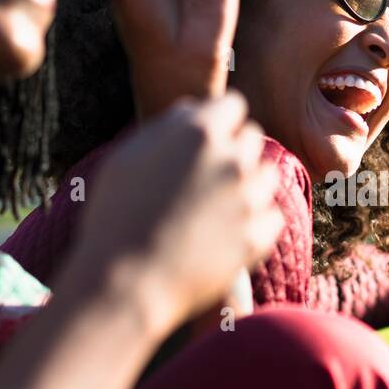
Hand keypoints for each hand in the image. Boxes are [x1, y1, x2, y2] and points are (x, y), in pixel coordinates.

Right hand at [70, 93, 281, 336]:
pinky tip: (230, 232)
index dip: (220, 121)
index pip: (233, 105)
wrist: (126, 282)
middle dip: (235, 150)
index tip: (209, 139)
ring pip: (268, 175)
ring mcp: (249, 198)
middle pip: (253, 137)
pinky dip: (257, 222)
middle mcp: (231, 159)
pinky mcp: (259, 235)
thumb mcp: (128, 157)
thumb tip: (193, 111)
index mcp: (198, 132)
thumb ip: (167, 127)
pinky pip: (273, 216)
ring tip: (219, 205)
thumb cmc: (116, 217)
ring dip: (250, 183)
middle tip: (209, 175)